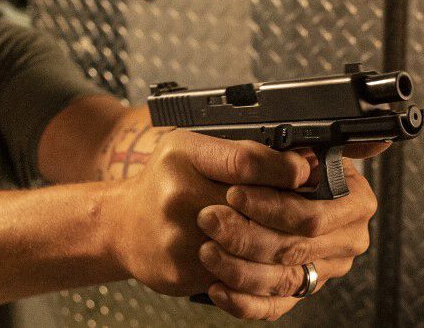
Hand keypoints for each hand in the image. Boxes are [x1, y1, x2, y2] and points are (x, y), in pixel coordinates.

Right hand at [107, 129, 310, 295]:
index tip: (303, 173)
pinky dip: (251, 267)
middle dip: (286, 211)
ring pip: (250, 247)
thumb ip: (242, 152)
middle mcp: (177, 196)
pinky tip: (253, 256)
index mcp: (183, 156)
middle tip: (302, 209)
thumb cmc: (164, 183)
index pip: (246, 162)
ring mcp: (177, 239)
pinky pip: (233, 274)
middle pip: (254, 208)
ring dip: (274, 243)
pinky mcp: (180, 273)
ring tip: (280, 234)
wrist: (121, 225)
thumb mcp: (194, 149)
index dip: (282, 169)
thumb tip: (300, 162)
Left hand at [195, 143, 385, 319]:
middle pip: (295, 248)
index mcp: (355, 201)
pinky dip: (242, 301)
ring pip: (283, 280)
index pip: (313, 216)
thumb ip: (309, 145)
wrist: (252, 186)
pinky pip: (274, 307)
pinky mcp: (299, 291)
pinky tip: (217, 286)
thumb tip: (342, 149)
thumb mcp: (293, 143)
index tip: (236, 194)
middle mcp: (346, 238)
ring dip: (239, 268)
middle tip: (211, 218)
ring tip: (208, 250)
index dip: (272, 208)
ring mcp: (324, 269)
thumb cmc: (277, 163)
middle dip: (247, 235)